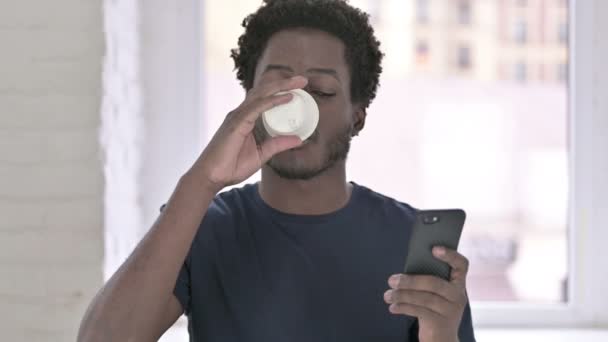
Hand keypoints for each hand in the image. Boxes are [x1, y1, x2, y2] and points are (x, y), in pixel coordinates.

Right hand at [189, 76, 307, 192]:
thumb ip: (277, 145)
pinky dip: (273, 101)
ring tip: (298, 83)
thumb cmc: (230, 166)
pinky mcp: (236, 123)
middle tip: (302, 80)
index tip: (298, 88)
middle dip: (284, 83)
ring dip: (281, 86)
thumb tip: (299, 139)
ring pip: (261, 94)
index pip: (264, 98)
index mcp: (245, 118)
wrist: (211, 177)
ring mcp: (237, 116)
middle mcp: (240, 113)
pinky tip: (286, 98)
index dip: (280, 90)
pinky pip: (257, 107)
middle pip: (264, 91)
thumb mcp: (261, 155)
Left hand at [384, 247, 468, 341]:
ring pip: (424, 298)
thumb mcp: (435, 294)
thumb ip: (427, 281)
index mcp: (457, 283)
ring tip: (387, 295)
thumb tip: (402, 273)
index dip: (450, 255)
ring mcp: (451, 310)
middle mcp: (458, 295)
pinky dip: (403, 308)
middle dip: (410, 281)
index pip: (462, 265)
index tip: (434, 249)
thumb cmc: (433, 309)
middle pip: (434, 283)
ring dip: (402, 295)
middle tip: (391, 280)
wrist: (441, 339)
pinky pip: (420, 311)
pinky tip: (392, 307)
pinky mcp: (441, 323)